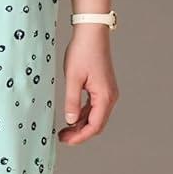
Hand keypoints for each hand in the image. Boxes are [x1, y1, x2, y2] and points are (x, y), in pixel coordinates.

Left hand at [58, 26, 117, 143]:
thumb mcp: (73, 78)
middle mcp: (110, 96)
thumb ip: (72, 101)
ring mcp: (107, 92)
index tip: (65, 141)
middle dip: (80, 133)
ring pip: (95, 116)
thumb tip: (70, 121)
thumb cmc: (83, 52)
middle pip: (97, 124)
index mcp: (105, 96)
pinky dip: (83, 114)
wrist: (91, 33)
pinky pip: (94, 106)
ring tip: (64, 130)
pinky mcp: (102, 87)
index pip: (95, 126)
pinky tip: (71, 117)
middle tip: (62, 137)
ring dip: (81, 124)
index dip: (80, 136)